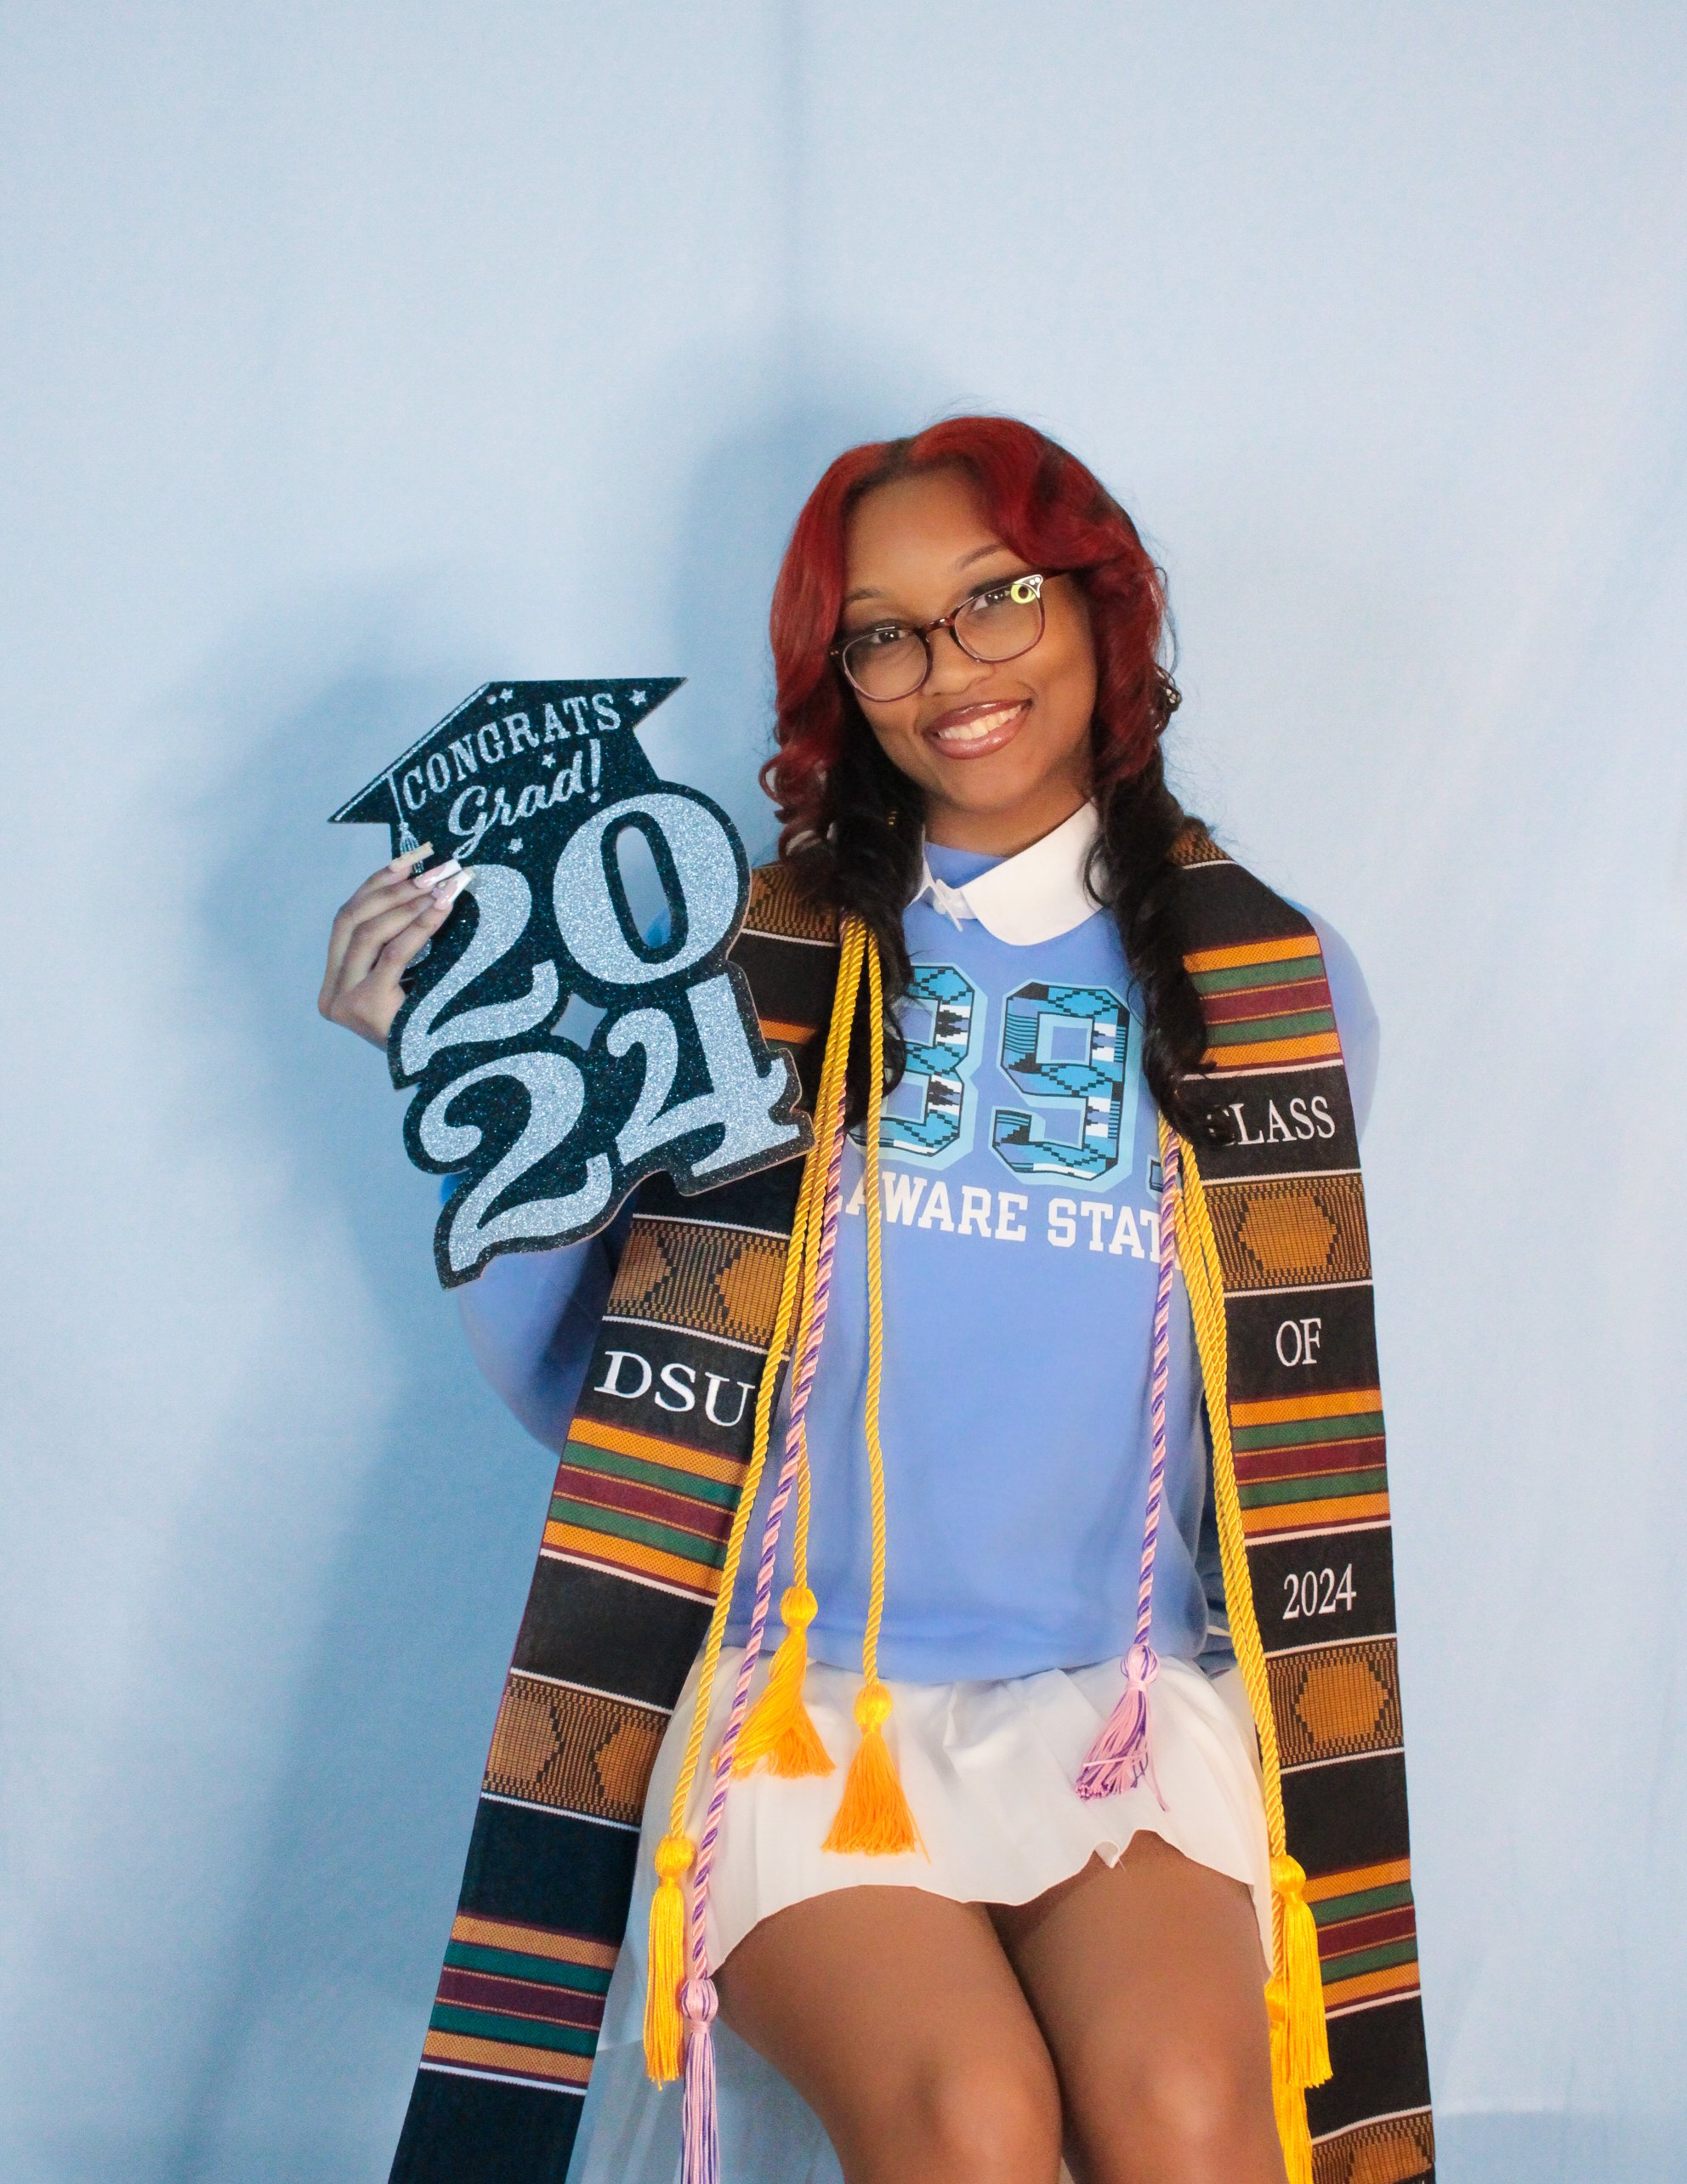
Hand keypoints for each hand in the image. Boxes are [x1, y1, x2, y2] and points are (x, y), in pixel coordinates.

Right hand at [319, 845, 472, 1048]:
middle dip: (394, 889)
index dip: (375, 885)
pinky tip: (443, 908)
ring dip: (408, 903)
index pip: (347, 921)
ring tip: (442, 885)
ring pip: (368, 933)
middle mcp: (331, 994)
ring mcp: (344, 1001)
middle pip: (352, 920)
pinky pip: (394, 954)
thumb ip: (397, 943)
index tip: (407, 859)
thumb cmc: (433, 1026)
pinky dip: (420, 925)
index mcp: (334, 986)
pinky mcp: (366, 1006)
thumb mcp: (408, 980)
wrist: (447, 1072)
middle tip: (434, 869)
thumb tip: (420, 883)